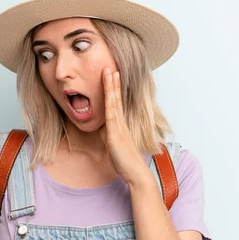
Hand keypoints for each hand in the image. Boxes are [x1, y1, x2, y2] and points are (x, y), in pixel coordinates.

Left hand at [99, 67, 149, 184]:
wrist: (135, 173)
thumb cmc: (125, 162)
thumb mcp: (113, 144)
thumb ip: (108, 134)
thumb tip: (102, 127)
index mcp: (120, 124)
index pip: (115, 103)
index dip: (113, 89)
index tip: (111, 76)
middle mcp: (121, 122)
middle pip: (116, 98)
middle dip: (113, 82)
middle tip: (110, 66)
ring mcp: (119, 126)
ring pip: (114, 102)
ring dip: (112, 86)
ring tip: (110, 71)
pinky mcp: (116, 132)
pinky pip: (111, 113)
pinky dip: (110, 100)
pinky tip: (108, 91)